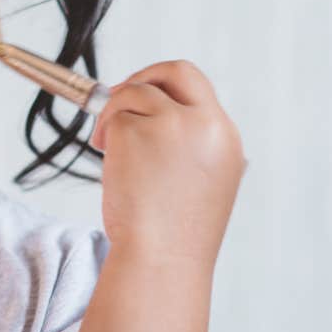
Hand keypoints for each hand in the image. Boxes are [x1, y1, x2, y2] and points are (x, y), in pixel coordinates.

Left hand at [89, 59, 246, 267]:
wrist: (162, 261)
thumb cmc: (174, 235)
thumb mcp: (200, 182)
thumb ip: (188, 145)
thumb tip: (147, 115)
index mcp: (225, 138)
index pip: (197, 90)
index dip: (167, 88)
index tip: (144, 99)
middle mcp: (206, 124)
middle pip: (175, 71)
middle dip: (144, 76)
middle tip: (117, 96)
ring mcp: (172, 124)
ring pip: (134, 92)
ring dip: (114, 114)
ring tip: (107, 149)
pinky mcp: (137, 131)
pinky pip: (113, 117)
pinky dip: (106, 135)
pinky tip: (111, 166)